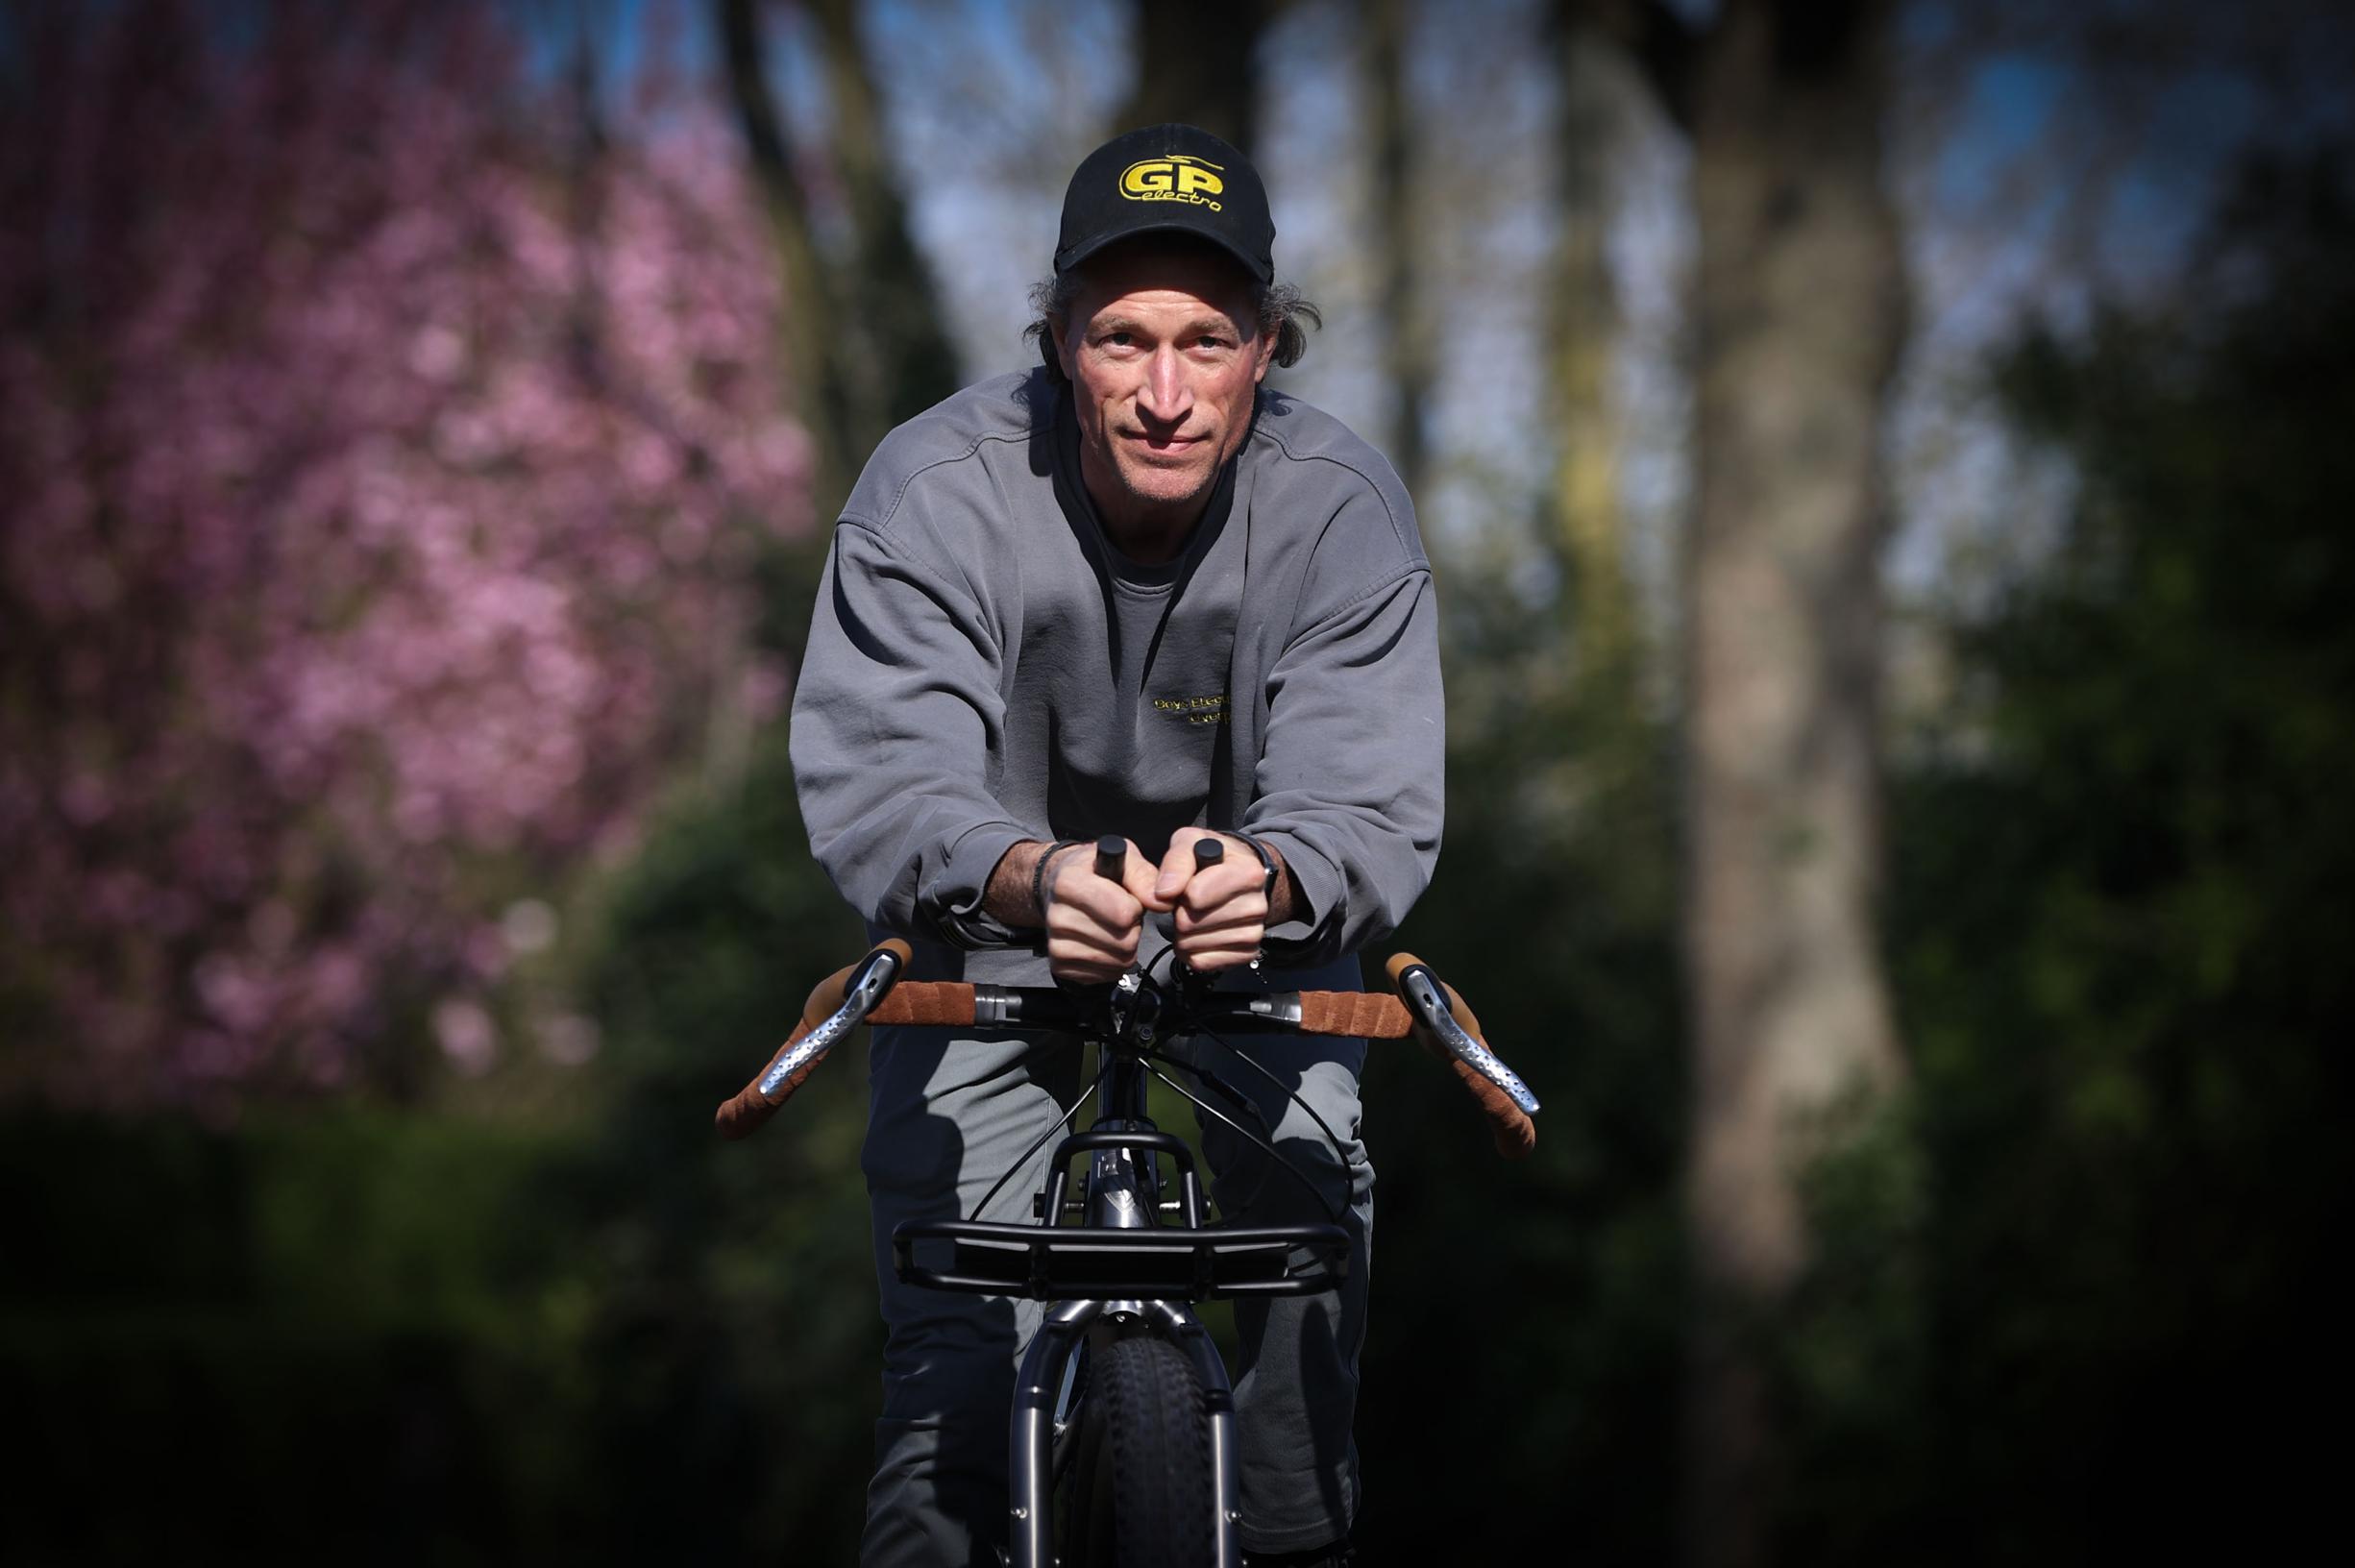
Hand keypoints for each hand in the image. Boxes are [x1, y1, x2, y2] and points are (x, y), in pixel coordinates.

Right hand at [1041, 837, 1161, 984]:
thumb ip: (1144, 876)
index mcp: (1068, 883)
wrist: (1059, 888)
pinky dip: (1115, 961)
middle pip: (1124, 941)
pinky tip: (1104, 942)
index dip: (1136, 906)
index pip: (1123, 913)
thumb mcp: (1123, 858)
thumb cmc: (1096, 871)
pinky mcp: (1061, 967)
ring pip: (1119, 961)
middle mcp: (1056, 917)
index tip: (1128, 897)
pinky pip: (1108, 974)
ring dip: (1126, 945)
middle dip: (1132, 928)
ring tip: (1111, 925)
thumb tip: (1162, 903)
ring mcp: (1056, 945)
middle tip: (1119, 912)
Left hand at [1153, 828, 1268, 973]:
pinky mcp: (1246, 954)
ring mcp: (1254, 933)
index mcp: (1249, 873)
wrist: (1239, 878)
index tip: (1186, 884)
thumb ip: (1176, 861)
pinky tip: (1199, 934)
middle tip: (1189, 901)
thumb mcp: (1190, 842)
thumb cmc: (1210, 858)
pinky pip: (1201, 962)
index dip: (1180, 891)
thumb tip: (1163, 894)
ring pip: (1193, 945)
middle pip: (1190, 924)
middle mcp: (1257, 906)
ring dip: (1182, 933)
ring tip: (1193, 915)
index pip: (1196, 895)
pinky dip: (1191, 951)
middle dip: (1179, 913)